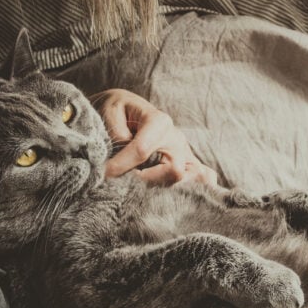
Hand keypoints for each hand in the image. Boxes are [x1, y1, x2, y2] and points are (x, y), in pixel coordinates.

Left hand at [90, 89, 217, 185]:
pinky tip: (176, 198)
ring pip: (193, 177)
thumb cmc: (117, 109)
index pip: (143, 150)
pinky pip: (204, 178)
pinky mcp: (187, 164)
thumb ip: (116, 132)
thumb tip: (122, 159)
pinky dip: (197, 188)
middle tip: (122, 186)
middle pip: (173, 170)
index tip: (103, 174)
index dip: (121, 165)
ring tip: (144, 194)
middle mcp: (177, 138)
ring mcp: (185, 152)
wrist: (127, 109)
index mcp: (159, 121)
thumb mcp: (109, 111)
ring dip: (169, 189)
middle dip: (146, 182)